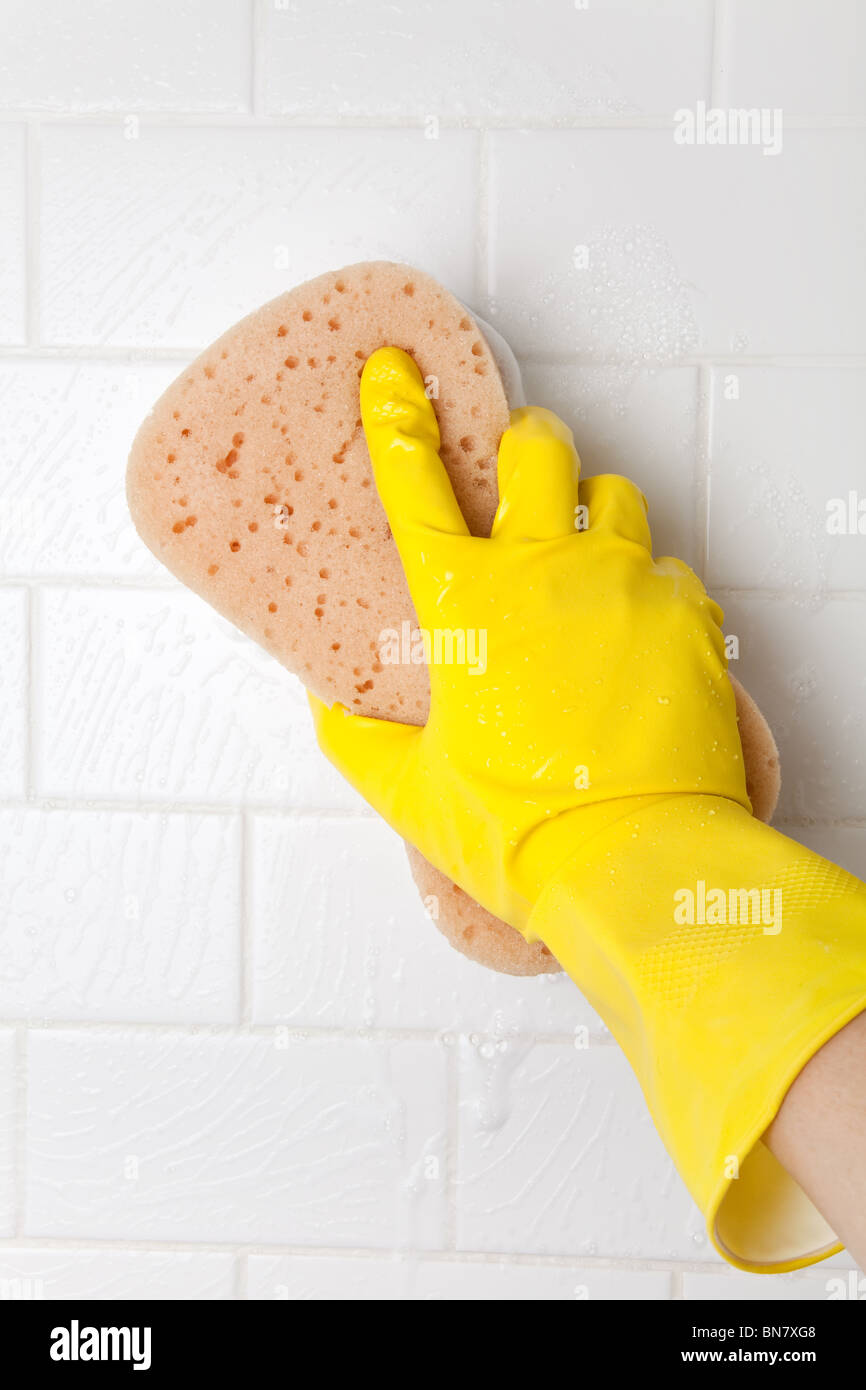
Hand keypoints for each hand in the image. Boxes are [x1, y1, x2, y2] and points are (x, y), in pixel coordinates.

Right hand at [310, 346, 747, 932]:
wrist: (634, 861)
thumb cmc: (520, 832)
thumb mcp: (411, 794)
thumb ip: (356, 741)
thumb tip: (325, 708)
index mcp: (464, 606)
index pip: (414, 483)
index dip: (395, 417)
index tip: (392, 374)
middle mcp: (544, 573)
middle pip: (537, 450)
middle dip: (525, 444)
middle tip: (522, 465)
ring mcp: (623, 586)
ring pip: (615, 495)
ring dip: (594, 511)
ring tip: (587, 554)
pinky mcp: (687, 615)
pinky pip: (671, 568)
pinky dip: (651, 585)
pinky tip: (639, 628)